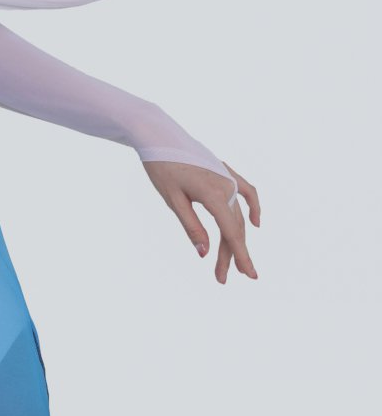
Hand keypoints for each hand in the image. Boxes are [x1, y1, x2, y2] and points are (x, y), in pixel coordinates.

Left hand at [142, 158, 260, 283]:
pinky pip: (245, 191)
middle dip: (230, 255)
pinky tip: (255, 223)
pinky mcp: (225, 171)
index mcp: (213, 194)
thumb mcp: (173, 200)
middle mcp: (226, 185)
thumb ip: (192, 227)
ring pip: (237, 214)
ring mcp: (228, 177)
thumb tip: (204, 253)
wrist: (159, 136)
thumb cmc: (162, 167)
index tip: (249, 275)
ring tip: (232, 263)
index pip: (231, 232)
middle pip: (233, 227)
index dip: (241, 256)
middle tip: (223, 278)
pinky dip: (252, 207)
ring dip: (235, 239)